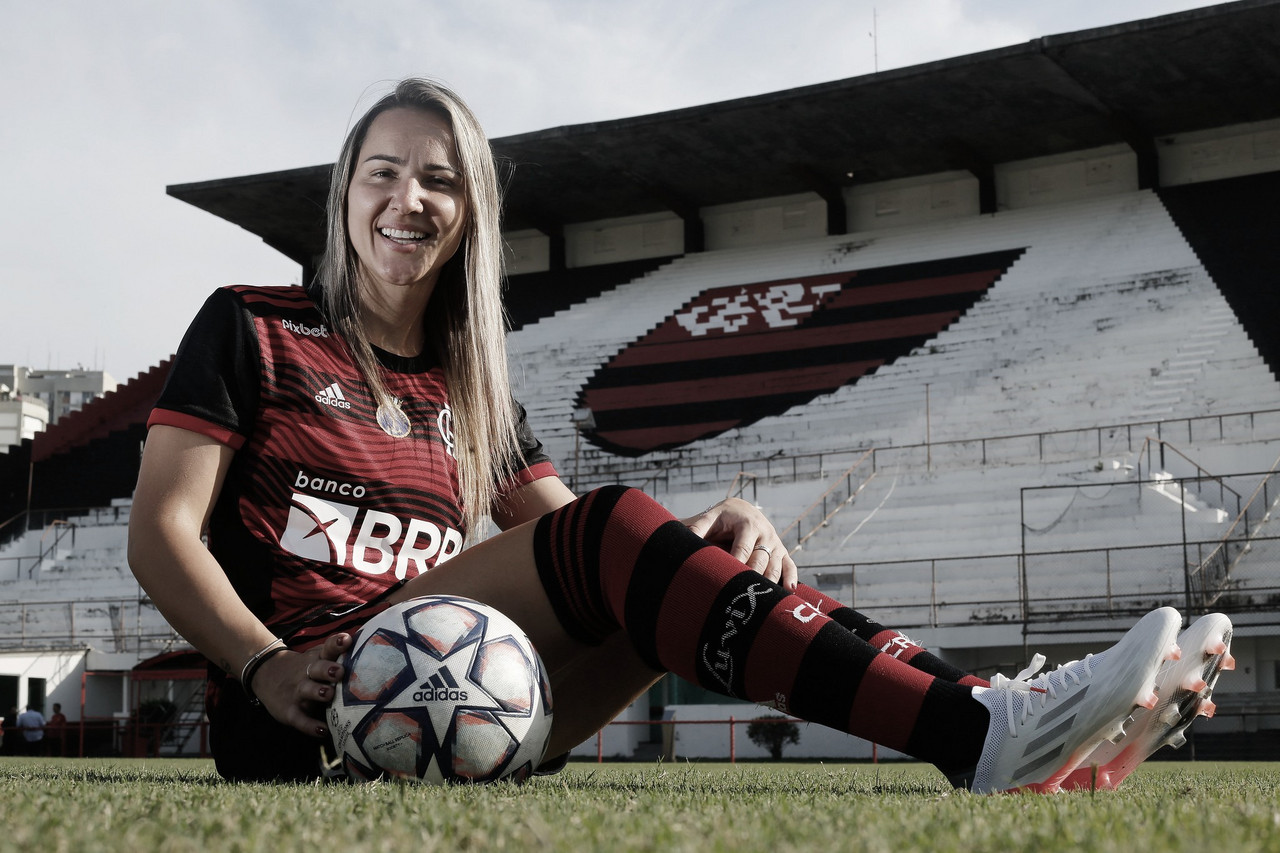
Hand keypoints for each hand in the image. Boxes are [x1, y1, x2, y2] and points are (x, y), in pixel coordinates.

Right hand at [249, 632, 349, 737]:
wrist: (267, 673)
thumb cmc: (306, 666)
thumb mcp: (318, 656)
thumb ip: (337, 653)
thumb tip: (369, 646)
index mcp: (317, 659)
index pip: (328, 648)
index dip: (336, 644)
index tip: (346, 640)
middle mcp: (307, 673)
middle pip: (317, 668)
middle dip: (328, 670)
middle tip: (339, 671)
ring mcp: (297, 692)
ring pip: (307, 691)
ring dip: (317, 692)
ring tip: (328, 695)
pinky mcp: (289, 711)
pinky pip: (300, 720)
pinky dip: (310, 726)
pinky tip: (322, 732)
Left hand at [682, 498, 797, 589]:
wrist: (742, 509)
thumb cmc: (722, 518)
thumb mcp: (709, 518)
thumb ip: (697, 528)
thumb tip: (683, 539)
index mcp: (747, 524)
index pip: (743, 549)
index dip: (736, 565)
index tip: (728, 580)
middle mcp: (765, 533)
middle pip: (760, 560)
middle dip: (753, 576)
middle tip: (743, 595)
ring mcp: (775, 543)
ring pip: (775, 565)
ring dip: (770, 582)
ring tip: (763, 600)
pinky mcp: (781, 551)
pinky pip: (789, 565)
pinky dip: (790, 577)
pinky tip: (788, 590)